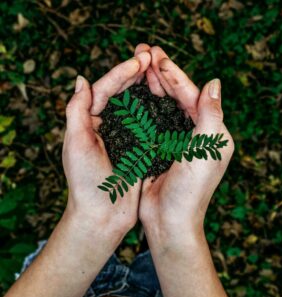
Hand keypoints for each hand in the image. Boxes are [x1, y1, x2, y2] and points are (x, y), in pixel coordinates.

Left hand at [62, 53, 150, 237]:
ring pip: (136, 105)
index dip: (120, 73)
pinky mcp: (138, 148)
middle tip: (151, 56)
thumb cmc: (85, 183)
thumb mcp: (76, 145)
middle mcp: (106, 126)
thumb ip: (76, 111)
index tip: (139, 61)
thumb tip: (82, 79)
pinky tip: (166, 98)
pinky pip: (147, 123)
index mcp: (88, 122)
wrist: (102, 215)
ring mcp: (123, 136)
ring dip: (146, 87)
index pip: (103, 89)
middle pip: (120, 93)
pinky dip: (155, 109)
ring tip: (159, 70)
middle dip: (135, 74)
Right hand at [135, 45, 233, 239]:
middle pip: (177, 97)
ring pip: (162, 106)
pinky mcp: (157, 148)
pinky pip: (150, 121)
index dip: (175, 75)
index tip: (158, 58)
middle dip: (161, 74)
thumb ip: (211, 115)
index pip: (192, 95)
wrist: (169, 219)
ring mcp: (174, 140)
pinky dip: (142, 106)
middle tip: (145, 51)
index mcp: (211, 132)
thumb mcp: (207, 149)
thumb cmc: (191, 188)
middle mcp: (194, 133)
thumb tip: (215, 83)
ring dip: (151, 86)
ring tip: (138, 65)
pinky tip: (131, 92)